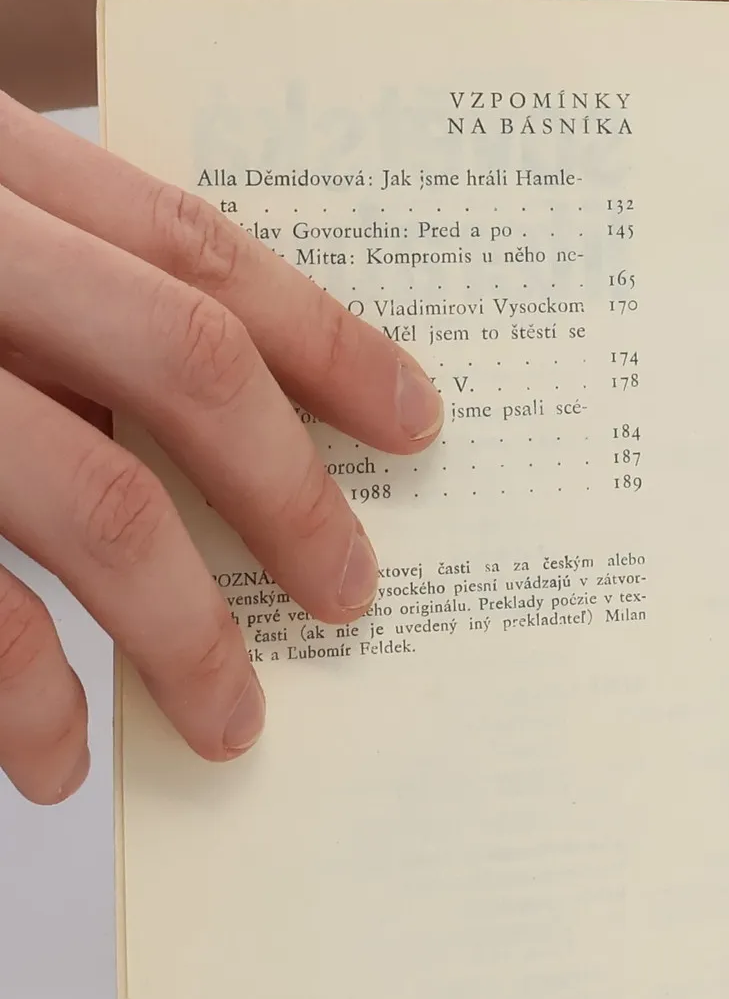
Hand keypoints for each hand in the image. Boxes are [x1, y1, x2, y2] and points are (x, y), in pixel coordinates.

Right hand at [0, 95, 441, 802]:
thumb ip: (42, 277)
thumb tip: (215, 411)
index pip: (196, 247)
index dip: (327, 339)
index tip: (418, 425)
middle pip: (177, 363)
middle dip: (288, 493)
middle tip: (352, 598)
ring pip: (82, 495)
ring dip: (179, 628)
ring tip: (230, 719)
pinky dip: (12, 686)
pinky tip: (48, 751)